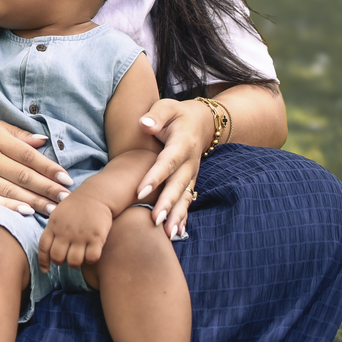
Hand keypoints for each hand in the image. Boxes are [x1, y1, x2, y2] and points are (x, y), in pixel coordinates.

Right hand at [0, 115, 72, 215]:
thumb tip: (44, 141)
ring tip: (54, 210)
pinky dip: (8, 207)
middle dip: (47, 188)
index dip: (48, 168)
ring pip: (9, 191)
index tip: (66, 178)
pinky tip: (26, 213)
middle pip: (22, 176)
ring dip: (34, 202)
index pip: (27, 155)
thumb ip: (18, 135)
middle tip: (66, 198)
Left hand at [38, 186, 113, 271]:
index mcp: (53, 225)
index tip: (46, 269)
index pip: (44, 248)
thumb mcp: (59, 214)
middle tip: (67, 259)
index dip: (43, 261)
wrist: (97, 194)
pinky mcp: (96, 237)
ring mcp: (80, 235)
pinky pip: (91, 258)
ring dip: (76, 263)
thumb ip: (53, 230)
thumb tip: (48, 248)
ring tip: (80, 258)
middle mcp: (65, 232)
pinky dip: (91, 260)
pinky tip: (92, 255)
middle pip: (58, 258)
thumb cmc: (77, 205)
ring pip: (74, 262)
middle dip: (61, 262)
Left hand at [134, 98, 206, 238]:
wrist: (201, 123)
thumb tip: (144, 124)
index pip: (168, 162)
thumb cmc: (176, 115)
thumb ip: (156, 115)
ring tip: (168, 234)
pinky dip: (184, 217)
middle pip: (178, 185)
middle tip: (155, 220)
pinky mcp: (191, 182)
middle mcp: (190, 162)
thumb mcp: (167, 107)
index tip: (141, 192)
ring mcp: (192, 174)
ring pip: (185, 197)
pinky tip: (177, 233)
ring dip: (177, 216)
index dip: (155, 177)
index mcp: (182, 143)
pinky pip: (188, 201)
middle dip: (167, 204)